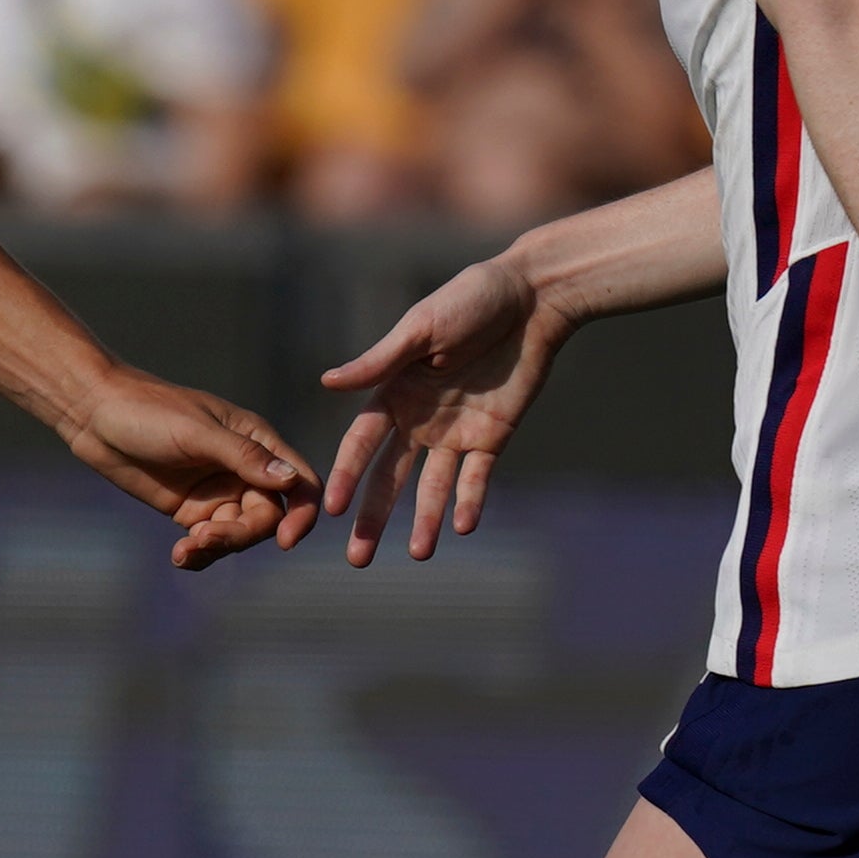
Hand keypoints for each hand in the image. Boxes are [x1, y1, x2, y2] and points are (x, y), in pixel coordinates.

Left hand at [57, 366, 321, 569]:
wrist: (95, 415)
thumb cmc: (148, 411)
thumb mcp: (196, 433)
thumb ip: (243, 457)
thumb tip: (292, 481)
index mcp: (256, 440)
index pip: (300, 482)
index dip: (303, 513)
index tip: (286, 541)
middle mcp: (243, 469)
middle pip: (268, 517)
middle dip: (241, 534)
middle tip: (205, 536)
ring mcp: (217, 492)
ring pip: (238, 534)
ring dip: (216, 546)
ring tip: (184, 549)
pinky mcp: (191, 510)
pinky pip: (209, 541)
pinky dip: (200, 553)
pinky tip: (180, 556)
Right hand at [320, 252, 570, 565]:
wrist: (531, 299)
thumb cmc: (468, 300)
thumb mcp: (421, 329)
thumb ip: (379, 361)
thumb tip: (327, 382)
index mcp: (393, 390)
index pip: (361, 442)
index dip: (345, 475)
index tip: (329, 508)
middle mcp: (419, 418)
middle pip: (390, 476)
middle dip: (373, 516)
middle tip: (357, 559)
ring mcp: (456, 431)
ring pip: (434, 486)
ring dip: (426, 520)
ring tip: (419, 554)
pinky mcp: (493, 436)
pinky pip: (479, 477)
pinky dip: (472, 500)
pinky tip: (463, 526)